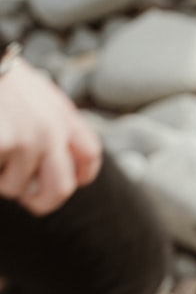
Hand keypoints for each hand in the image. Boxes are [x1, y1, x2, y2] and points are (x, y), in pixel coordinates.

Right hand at [0, 58, 102, 214]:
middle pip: (61, 188)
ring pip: (15, 187)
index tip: (71, 183)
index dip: (81, 175)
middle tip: (29, 201)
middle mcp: (53, 128)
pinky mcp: (6, 144)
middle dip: (44, 201)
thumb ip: (48, 119)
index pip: (89, 154)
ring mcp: (29, 138)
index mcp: (62, 112)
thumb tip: (54, 156)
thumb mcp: (30, 92)